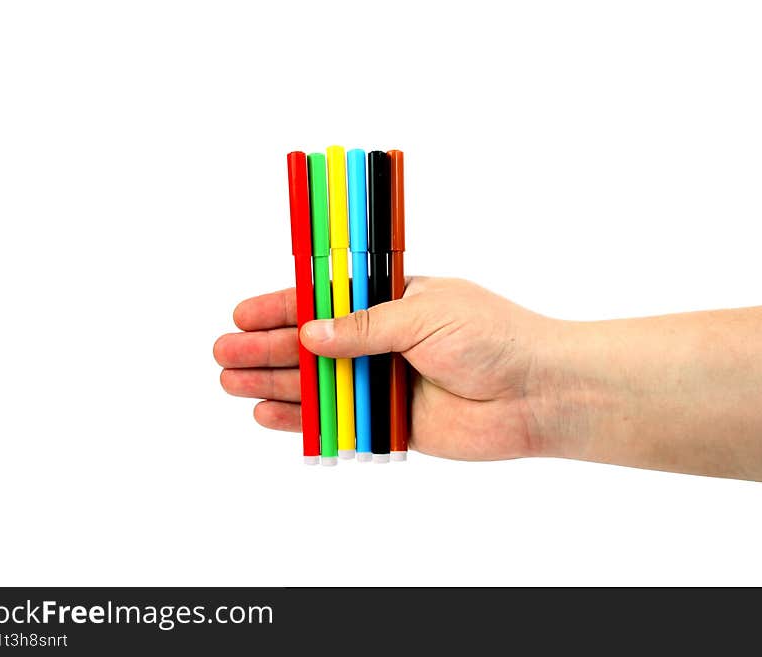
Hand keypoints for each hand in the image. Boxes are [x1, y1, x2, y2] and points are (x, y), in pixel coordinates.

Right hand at [213, 277, 558, 459]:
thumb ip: (364, 327)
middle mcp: (385, 340)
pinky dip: (304, 418)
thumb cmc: (491, 337)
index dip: (284, 306)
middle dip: (267, 347)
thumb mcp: (424, 314)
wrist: (537, 393)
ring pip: (319, 382)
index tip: (244, 313)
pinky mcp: (391, 422)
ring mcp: (385, 382)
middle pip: (313, 343)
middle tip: (224, 353)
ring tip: (231, 381)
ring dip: (275, 381)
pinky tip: (267, 414)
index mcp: (394, 301)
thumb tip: (311, 335)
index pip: (326, 299)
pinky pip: (339, 420)